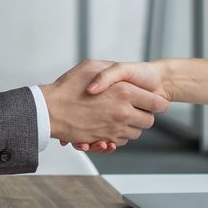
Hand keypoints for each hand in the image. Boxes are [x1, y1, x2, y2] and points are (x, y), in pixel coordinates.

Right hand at [40, 59, 164, 148]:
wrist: (49, 110)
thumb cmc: (67, 87)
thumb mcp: (91, 66)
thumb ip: (111, 69)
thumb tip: (123, 74)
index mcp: (124, 91)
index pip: (157, 103)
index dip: (158, 102)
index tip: (155, 101)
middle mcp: (122, 112)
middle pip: (149, 121)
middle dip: (144, 115)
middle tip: (136, 108)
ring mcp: (114, 128)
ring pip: (136, 133)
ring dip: (131, 126)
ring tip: (119, 116)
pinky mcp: (104, 139)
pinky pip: (121, 141)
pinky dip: (118, 136)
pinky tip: (109, 126)